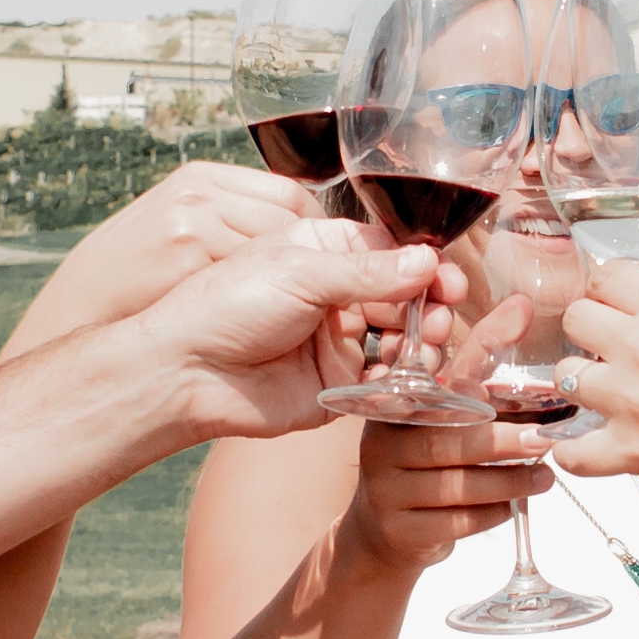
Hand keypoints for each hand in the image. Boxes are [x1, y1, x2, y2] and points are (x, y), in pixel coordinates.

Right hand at [4, 161, 315, 356]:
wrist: (83, 303)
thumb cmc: (135, 274)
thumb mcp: (179, 227)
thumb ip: (228, 221)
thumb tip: (295, 234)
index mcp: (202, 179)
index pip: (290, 193)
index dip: (314, 230)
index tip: (320, 261)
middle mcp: (200, 194)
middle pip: (288, 220)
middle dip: (309, 258)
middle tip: (318, 291)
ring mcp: (194, 223)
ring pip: (275, 250)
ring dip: (292, 281)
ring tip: (294, 307)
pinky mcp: (188, 259)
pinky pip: (251, 278)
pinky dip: (267, 299)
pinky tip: (265, 317)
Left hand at [141, 221, 437, 436]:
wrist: (189, 371)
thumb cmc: (229, 305)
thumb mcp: (302, 271)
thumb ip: (369, 270)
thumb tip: (427, 261)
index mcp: (322, 252)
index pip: (390, 252)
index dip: (425, 265)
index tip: (450, 280)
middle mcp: (334, 295)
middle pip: (403, 296)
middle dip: (428, 305)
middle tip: (438, 316)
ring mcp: (336, 342)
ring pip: (400, 340)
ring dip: (421, 342)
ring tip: (423, 346)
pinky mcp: (335, 386)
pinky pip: (384, 384)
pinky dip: (403, 382)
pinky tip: (408, 377)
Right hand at [338, 412, 554, 577]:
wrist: (383, 534)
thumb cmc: (420, 472)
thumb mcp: (428, 434)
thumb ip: (458, 408)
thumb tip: (507, 387)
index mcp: (387, 417)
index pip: (425, 403)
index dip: (459, 398)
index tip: (494, 396)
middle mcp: (378, 453)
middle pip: (442, 445)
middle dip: (498, 443)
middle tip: (540, 441)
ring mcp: (386, 496)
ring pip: (454, 488)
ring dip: (506, 482)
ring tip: (543, 478)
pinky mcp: (401, 533)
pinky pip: (456, 522)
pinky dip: (491, 514)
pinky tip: (512, 506)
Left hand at [548, 266, 638, 495]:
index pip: (609, 276)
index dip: (613, 289)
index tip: (620, 302)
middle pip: (577, 317)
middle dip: (591, 327)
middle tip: (611, 344)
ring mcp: (631, 401)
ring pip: (565, 377)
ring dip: (583, 382)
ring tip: (605, 392)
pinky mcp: (633, 451)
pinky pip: (572, 453)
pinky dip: (572, 452)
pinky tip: (583, 445)